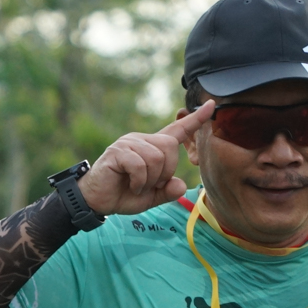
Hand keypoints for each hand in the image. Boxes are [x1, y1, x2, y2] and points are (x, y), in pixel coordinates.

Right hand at [77, 103, 215, 216]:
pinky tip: (130, 185)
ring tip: (137, 186)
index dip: (195, 120)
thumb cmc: (122, 194)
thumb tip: (181, 185)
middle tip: (149, 184)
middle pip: (170, 147)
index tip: (211, 106)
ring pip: (156, 157)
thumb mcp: (151, 197)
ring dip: (150, 180)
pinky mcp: (117, 151)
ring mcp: (128, 143)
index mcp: (152, 147)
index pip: (177, 130)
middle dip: (165, 171)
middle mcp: (141, 140)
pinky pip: (139, 164)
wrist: (96, 200)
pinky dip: (139, 181)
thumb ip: (167, 192)